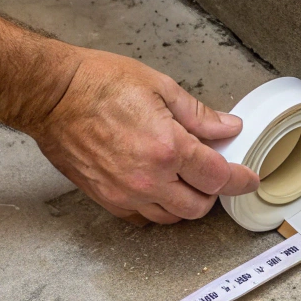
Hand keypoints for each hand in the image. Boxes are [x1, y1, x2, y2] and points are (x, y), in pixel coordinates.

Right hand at [27, 48, 258, 223]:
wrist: (51, 95)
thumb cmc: (99, 84)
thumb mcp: (160, 87)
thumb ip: (199, 115)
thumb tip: (228, 127)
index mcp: (168, 148)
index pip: (218, 177)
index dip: (240, 179)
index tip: (249, 179)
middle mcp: (149, 178)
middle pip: (199, 206)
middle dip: (212, 191)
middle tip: (211, 170)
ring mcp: (126, 193)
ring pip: (172, 217)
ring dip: (185, 202)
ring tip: (184, 177)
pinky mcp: (106, 198)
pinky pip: (142, 217)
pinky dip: (157, 207)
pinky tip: (158, 185)